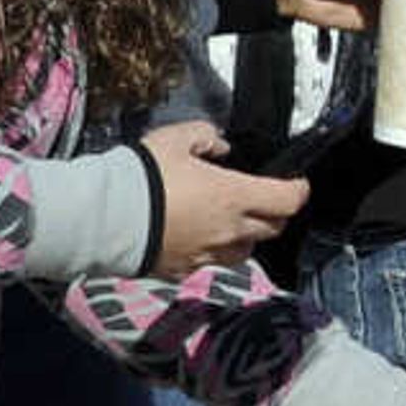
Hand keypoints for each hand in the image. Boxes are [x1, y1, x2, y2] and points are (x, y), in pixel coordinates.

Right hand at [141, 119, 306, 271]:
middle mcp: (229, 230)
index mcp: (234, 196)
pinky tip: (197, 237)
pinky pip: (210, 263)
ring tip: (232, 222)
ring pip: (245, 250)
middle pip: (273, 228)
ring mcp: (208, 254)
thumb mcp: (175, 139)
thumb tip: (220, 145)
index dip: (298, 190)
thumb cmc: (143, 175)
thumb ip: (205, 136)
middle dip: (276, 213)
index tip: (296, 183)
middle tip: (266, 199)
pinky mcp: (184, 270)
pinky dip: (211, 250)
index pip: (288, 199)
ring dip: (247, 236)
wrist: (106, 217)